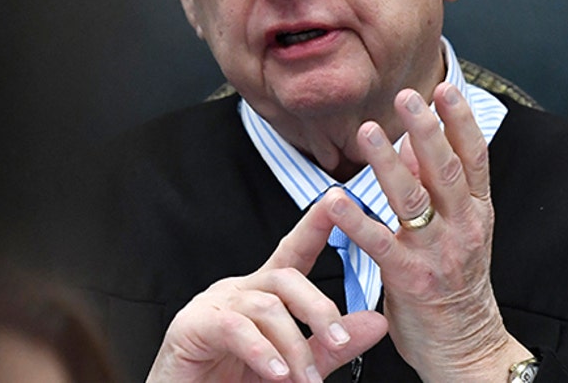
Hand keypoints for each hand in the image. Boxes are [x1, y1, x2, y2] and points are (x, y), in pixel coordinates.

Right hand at [148, 197, 387, 381]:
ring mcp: (213, 306)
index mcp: (262, 295)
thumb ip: (330, 346)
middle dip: (318, 308)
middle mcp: (238, 292)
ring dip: (292, 345)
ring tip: (304, 379)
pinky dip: (260, 351)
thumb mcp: (294, 366)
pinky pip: (233, 328)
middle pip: (286, 277)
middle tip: (337, 341)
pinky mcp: (191, 327)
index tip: (338, 202)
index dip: (316, 226)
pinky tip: (276, 372)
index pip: (294, 252)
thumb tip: (376, 322)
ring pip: (266, 306)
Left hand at [326, 83, 532, 380]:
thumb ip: (439, 188)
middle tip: (407, 97)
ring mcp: (437, 252)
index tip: (446, 88)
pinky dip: (356, 219)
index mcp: (477, 212)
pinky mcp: (409, 278)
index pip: (474, 157)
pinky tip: (334, 199)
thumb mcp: (460, 230)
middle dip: (427, 129)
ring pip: (413, 199)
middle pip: (446, 169)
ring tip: (369, 132)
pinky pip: (379, 243)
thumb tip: (418, 142)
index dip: (461, 121)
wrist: (467, 346)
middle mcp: (462, 227)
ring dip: (389, 162)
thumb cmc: (457, 285)